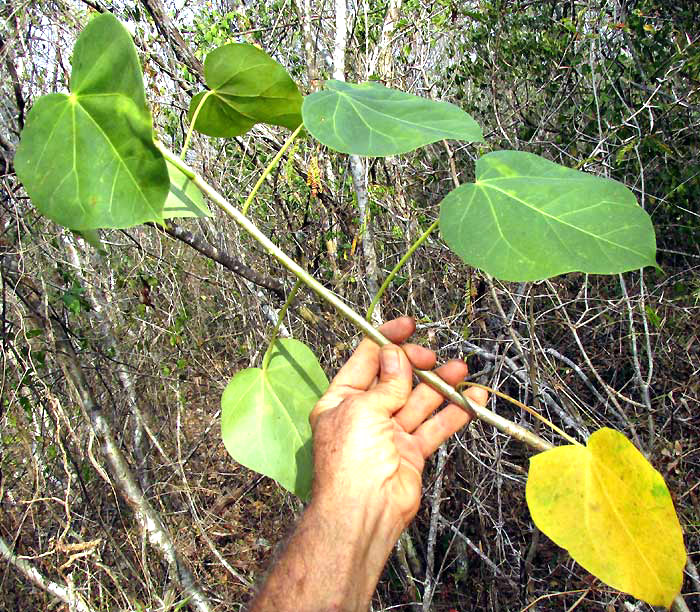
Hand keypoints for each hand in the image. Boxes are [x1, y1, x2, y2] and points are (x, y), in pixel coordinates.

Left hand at [309, 316, 487, 529]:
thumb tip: (396, 354)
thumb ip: (387, 383)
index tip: (409, 324)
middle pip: (396, 378)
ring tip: (461, 370)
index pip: (367, 359)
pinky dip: (454, 413)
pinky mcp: (411, 452)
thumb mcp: (363, 409)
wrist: (362, 513)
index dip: (387, 339)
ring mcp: (389, 432)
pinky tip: (473, 398)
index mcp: (342, 399)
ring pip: (419, 401)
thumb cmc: (350, 459)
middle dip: (417, 363)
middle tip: (433, 357)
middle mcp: (365, 413)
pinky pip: (434, 426)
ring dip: (440, 385)